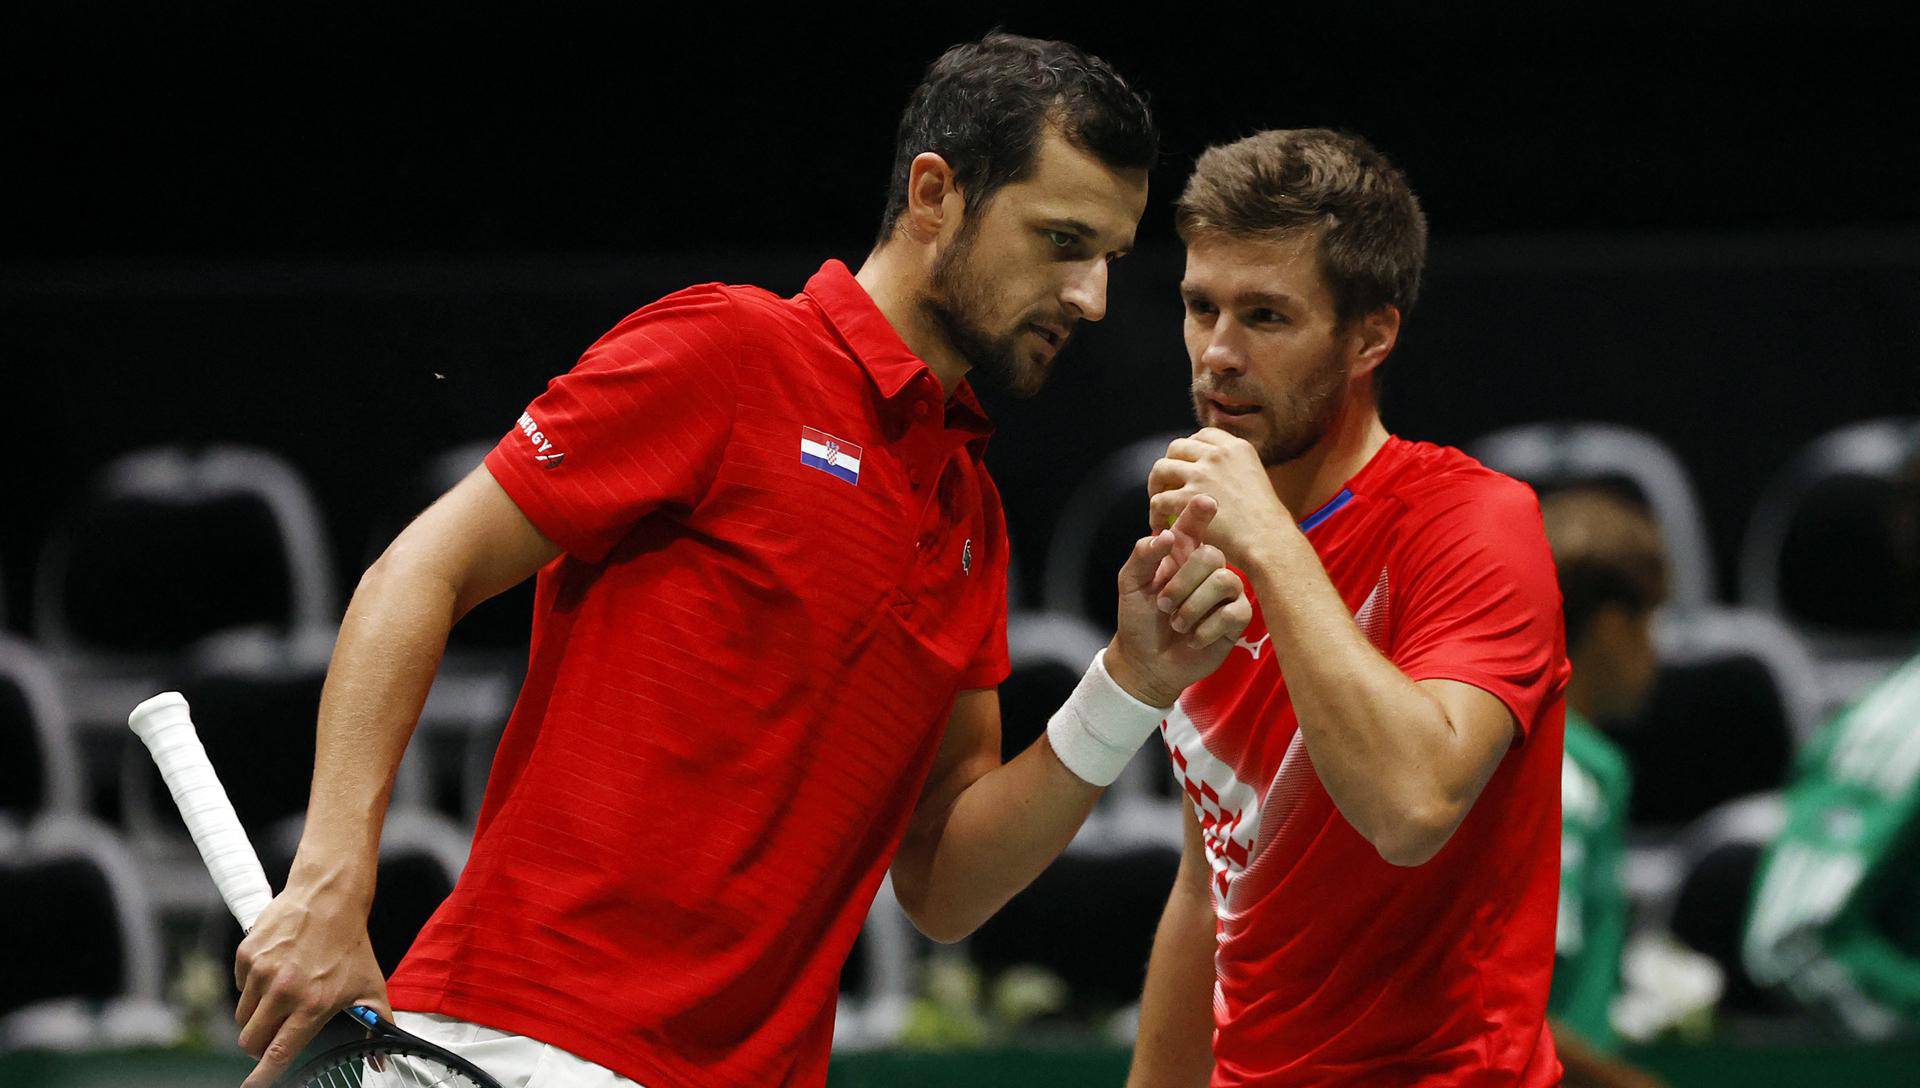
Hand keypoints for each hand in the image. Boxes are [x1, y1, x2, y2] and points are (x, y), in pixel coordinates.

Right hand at [234, 877, 390, 1087]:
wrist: (329, 896)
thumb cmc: (350, 944)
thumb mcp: (369, 985)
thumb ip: (376, 1024)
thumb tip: (382, 1061)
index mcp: (313, 1004)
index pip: (279, 1052)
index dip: (263, 1076)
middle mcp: (284, 990)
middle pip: (251, 1041)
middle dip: (259, 1046)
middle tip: (276, 1033)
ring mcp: (261, 972)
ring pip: (242, 1016)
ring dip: (257, 1014)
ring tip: (283, 992)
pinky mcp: (246, 954)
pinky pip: (239, 987)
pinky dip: (252, 986)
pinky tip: (276, 968)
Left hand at [1106, 495, 1253, 706]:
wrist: (1146, 662)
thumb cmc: (1138, 619)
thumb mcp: (1130, 584)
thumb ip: (1142, 556)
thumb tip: (1164, 536)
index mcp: (1180, 554)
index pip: (1194, 525)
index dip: (1200, 512)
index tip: (1206, 502)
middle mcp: (1206, 569)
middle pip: (1212, 555)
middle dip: (1184, 582)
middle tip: (1163, 605)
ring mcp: (1224, 594)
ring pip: (1226, 581)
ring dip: (1194, 607)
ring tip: (1177, 624)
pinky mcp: (1235, 619)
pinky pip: (1235, 612)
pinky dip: (1207, 628)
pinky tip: (1193, 638)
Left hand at [1147, 428, 1292, 568]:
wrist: (1268, 540)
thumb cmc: (1265, 522)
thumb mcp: (1255, 479)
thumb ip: (1233, 469)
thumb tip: (1212, 471)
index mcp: (1237, 448)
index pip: (1202, 435)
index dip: (1189, 449)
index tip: (1185, 465)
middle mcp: (1218, 455)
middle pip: (1176, 447)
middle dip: (1168, 465)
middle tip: (1166, 485)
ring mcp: (1202, 474)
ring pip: (1161, 469)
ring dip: (1155, 486)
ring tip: (1159, 504)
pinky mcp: (1188, 498)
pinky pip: (1159, 500)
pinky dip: (1155, 514)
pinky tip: (1160, 525)